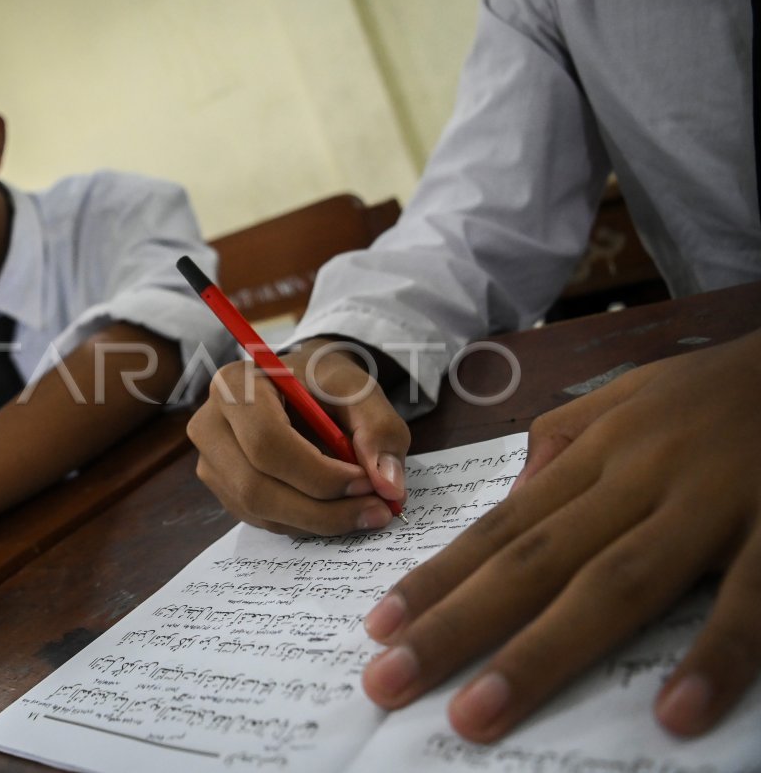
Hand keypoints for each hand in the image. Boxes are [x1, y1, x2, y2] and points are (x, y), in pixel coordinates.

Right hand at [187, 337, 409, 535]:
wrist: (302, 387)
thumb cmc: (325, 384)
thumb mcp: (360, 390)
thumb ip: (379, 430)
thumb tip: (388, 485)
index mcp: (235, 386)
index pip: (267, 443)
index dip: (318, 474)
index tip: (368, 483)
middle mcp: (210, 424)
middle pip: (255, 486)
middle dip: (321, 509)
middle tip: (375, 510)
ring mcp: (210, 460)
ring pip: (258, 510)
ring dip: (317, 521)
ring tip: (363, 509)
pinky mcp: (223, 488)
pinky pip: (261, 520)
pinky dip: (304, 523)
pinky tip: (335, 507)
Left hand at [361, 329, 760, 740]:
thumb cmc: (718, 390)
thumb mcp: (626, 398)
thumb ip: (563, 445)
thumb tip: (509, 506)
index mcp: (599, 455)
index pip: (502, 528)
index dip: (439, 579)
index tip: (381, 626)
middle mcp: (638, 480)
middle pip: (534, 561)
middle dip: (455, 624)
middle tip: (388, 681)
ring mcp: (709, 506)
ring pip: (614, 583)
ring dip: (541, 652)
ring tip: (476, 714)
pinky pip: (747, 600)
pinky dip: (713, 655)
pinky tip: (672, 713)